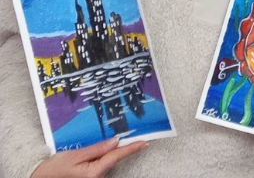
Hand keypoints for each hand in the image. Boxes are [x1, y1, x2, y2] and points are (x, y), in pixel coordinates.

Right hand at [31, 137, 147, 177]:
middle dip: (119, 147)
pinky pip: (101, 165)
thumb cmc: (53, 169)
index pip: (116, 156)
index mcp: (94, 173)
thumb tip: (115, 141)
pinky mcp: (90, 177)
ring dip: (109, 151)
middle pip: (113, 158)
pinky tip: (100, 150)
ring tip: (107, 140)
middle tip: (131, 135)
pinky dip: (103, 156)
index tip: (145, 142)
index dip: (131, 148)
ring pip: (107, 161)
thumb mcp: (74, 155)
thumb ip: (96, 148)